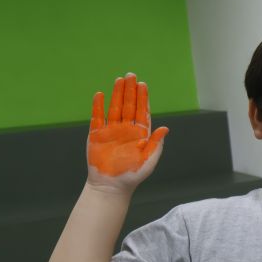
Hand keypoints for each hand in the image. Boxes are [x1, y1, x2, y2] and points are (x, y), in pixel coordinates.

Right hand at [87, 73, 167, 189]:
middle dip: (130, 90)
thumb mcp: (149, 161)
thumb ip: (156, 144)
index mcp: (140, 134)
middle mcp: (126, 129)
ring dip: (117, 94)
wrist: (111, 186)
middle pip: (129, 105)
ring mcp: (111, 131)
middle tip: (131, 75)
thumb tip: (165, 128)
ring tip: (119, 80)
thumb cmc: (133, 176)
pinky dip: (99, 106)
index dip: (143, 98)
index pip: (142, 112)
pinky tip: (101, 95)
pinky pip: (97, 117)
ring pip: (114, 108)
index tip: (143, 85)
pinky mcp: (97, 135)